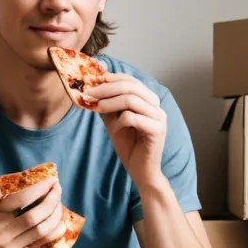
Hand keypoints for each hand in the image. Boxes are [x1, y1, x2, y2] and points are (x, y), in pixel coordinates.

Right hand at [0, 176, 66, 247]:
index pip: (18, 200)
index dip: (38, 189)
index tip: (51, 180)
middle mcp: (2, 233)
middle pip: (32, 216)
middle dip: (50, 201)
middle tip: (58, 188)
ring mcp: (11, 247)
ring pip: (40, 230)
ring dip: (55, 216)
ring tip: (60, 204)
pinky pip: (40, 244)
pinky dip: (54, 233)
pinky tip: (61, 223)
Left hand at [83, 73, 166, 187]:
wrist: (141, 170)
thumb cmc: (129, 145)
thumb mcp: (114, 121)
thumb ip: (106, 105)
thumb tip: (91, 89)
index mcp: (148, 100)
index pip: (130, 80)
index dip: (111, 78)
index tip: (92, 80)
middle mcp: (156, 105)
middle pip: (130, 86)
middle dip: (106, 88)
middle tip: (88, 93)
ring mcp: (159, 117)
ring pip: (131, 100)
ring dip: (109, 102)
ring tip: (95, 107)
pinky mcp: (157, 130)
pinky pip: (133, 117)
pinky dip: (119, 121)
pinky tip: (114, 129)